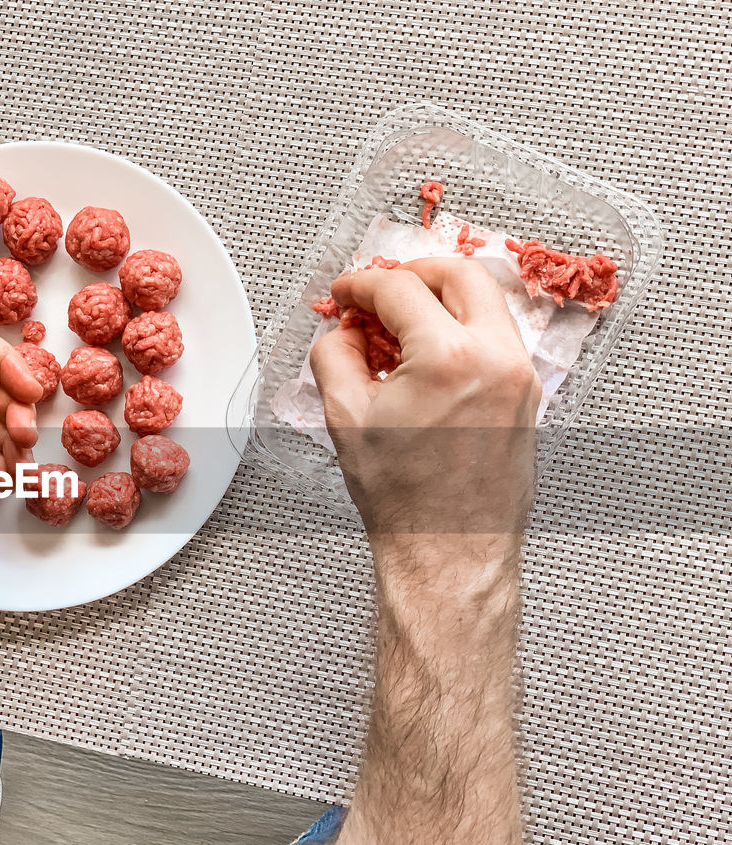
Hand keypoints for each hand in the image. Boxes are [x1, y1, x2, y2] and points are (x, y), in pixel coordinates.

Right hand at [309, 258, 540, 545]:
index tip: (346, 293)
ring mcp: (520, 375)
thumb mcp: (345, 417)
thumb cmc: (406, 500)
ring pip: (483, 302)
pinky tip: (425, 353)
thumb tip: (344, 333)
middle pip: (458, 274)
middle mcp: (497, 359)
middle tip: (378, 292)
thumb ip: (336, 356)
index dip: (362, 283)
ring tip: (398, 328)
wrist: (448, 550)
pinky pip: (495, 336)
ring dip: (438, 299)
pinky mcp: (527, 394)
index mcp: (450, 358)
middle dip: (411, 273)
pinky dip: (459, 328)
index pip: (401, 289)